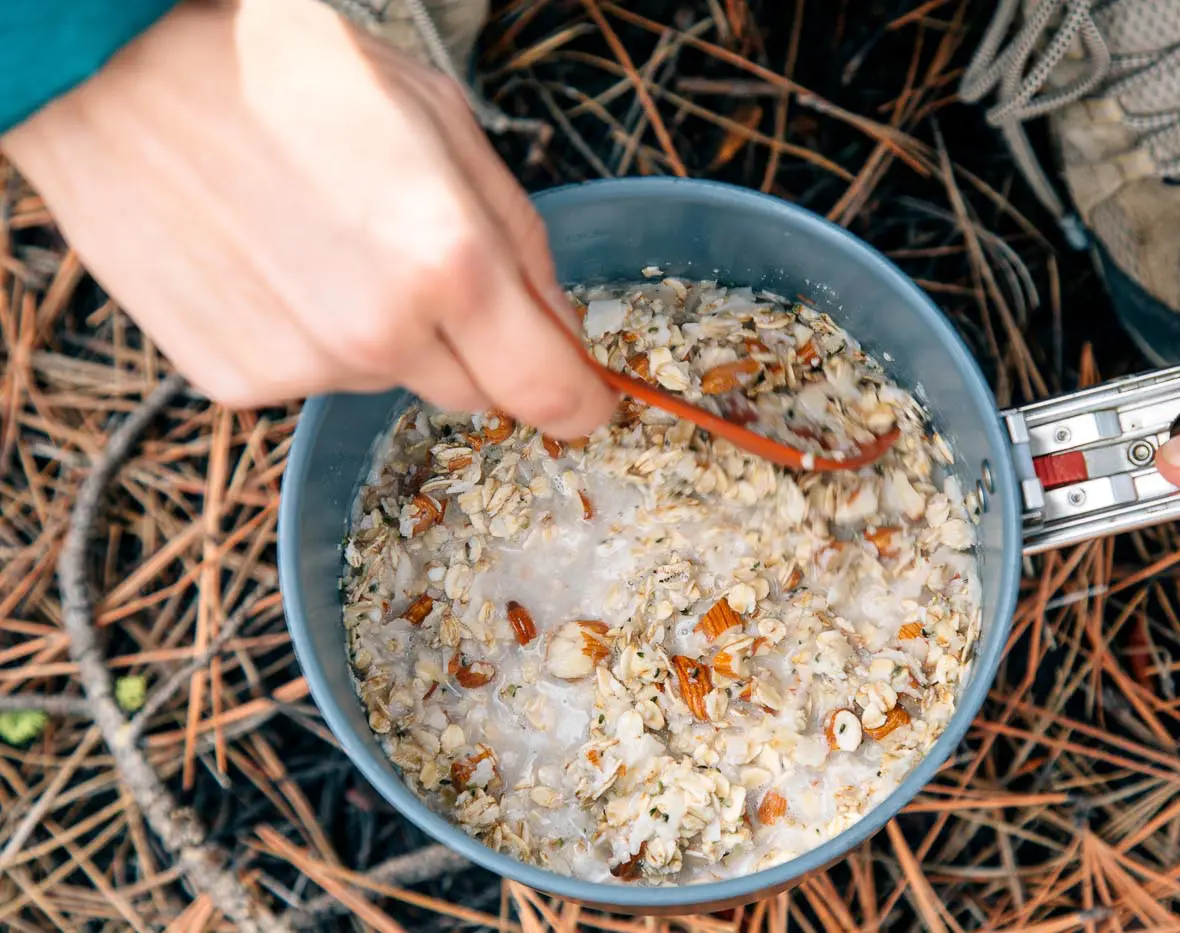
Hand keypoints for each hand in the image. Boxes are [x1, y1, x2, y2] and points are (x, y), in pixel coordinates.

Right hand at [0, 0, 615, 437]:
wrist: (121, 72)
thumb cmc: (288, 74)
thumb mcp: (443, 124)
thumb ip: (520, 241)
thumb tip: (560, 330)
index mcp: (449, 262)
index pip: (548, 390)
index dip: (581, 402)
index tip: (589, 401)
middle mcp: (379, 335)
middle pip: (475, 394)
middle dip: (479, 347)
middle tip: (427, 265)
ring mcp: (303, 367)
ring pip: (391, 381)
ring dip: (387, 333)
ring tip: (326, 240)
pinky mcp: (237, 382)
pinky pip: (316, 379)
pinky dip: (314, 338)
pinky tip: (275, 265)